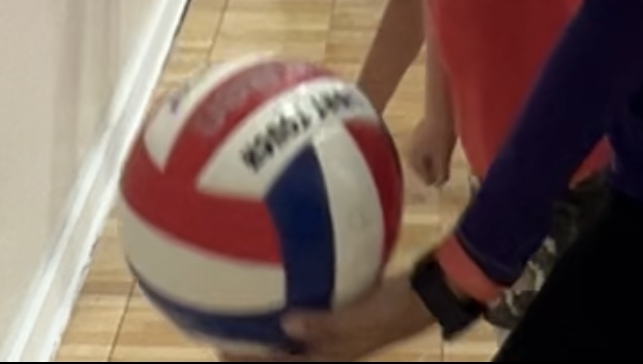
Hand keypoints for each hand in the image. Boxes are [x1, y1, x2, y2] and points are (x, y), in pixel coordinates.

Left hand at [218, 275, 432, 360]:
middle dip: (255, 350)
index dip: (251, 362)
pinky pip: (308, 319)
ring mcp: (333, 335)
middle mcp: (325, 351)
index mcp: (326, 359)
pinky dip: (294, 312)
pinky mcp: (341, 316)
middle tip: (226, 332)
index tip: (223, 350)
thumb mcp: (356, 320)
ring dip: (273, 333)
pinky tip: (286, 286)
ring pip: (293, 340)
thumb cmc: (388, 312)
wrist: (419, 299)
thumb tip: (285, 323)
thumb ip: (322, 324)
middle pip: (283, 356)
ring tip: (247, 313)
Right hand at [408, 112, 455, 188]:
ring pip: (426, 157)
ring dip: (435, 160)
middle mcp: (410, 151)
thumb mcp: (443, 157)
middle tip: (446, 169)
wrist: (441, 108)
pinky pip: (427, 147)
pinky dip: (435, 150)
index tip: (446, 175)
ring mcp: (414, 140)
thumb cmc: (441, 135)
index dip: (438, 179)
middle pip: (424, 168)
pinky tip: (443, 145)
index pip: (426, 178)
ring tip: (446, 157)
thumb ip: (440, 173)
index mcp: (413, 160)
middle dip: (435, 170)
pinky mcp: (420, 131)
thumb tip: (439, 185)